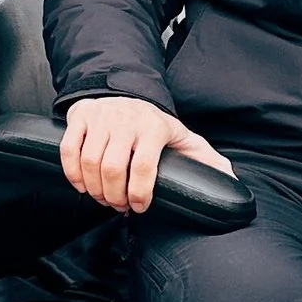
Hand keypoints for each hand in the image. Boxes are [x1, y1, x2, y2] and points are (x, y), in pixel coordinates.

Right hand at [59, 96, 234, 214]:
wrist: (126, 94)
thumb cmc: (156, 126)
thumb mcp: (185, 139)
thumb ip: (209, 161)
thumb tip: (232, 182)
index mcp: (155, 127)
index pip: (144, 167)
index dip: (140, 194)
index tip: (139, 207)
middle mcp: (127, 120)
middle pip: (113, 168)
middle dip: (114, 196)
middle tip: (118, 206)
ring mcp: (102, 117)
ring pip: (89, 161)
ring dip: (94, 189)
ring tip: (103, 198)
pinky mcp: (81, 116)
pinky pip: (69, 150)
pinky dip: (72, 173)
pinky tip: (82, 185)